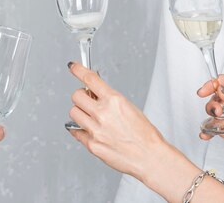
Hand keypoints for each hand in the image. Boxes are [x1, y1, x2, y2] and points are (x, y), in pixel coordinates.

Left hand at [66, 62, 177, 181]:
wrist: (150, 158)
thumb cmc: (145, 135)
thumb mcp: (129, 107)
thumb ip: (110, 100)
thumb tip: (94, 93)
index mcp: (114, 101)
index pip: (90, 79)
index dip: (78, 70)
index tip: (73, 66)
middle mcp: (103, 113)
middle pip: (76, 95)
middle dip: (81, 96)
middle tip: (88, 101)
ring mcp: (95, 129)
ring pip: (73, 112)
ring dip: (80, 112)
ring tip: (91, 118)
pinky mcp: (91, 144)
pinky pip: (75, 131)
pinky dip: (80, 129)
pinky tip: (90, 130)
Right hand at [197, 74, 223, 139]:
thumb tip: (222, 91)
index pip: (222, 81)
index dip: (210, 86)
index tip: (201, 93)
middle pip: (218, 99)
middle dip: (213, 107)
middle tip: (217, 112)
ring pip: (222, 115)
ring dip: (213, 124)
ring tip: (206, 132)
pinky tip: (220, 134)